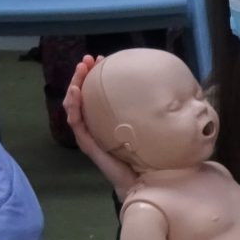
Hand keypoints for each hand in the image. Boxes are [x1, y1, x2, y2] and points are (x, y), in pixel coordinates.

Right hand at [65, 55, 142, 196]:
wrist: (145, 180)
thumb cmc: (149, 154)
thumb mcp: (149, 125)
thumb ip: (149, 110)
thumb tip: (165, 90)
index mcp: (107, 120)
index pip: (96, 94)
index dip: (96, 76)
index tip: (101, 59)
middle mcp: (96, 125)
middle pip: (82, 96)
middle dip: (83, 75)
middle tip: (88, 59)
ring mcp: (90, 134)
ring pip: (74, 106)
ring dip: (75, 85)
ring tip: (79, 70)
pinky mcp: (89, 144)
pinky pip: (76, 123)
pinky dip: (74, 106)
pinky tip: (76, 92)